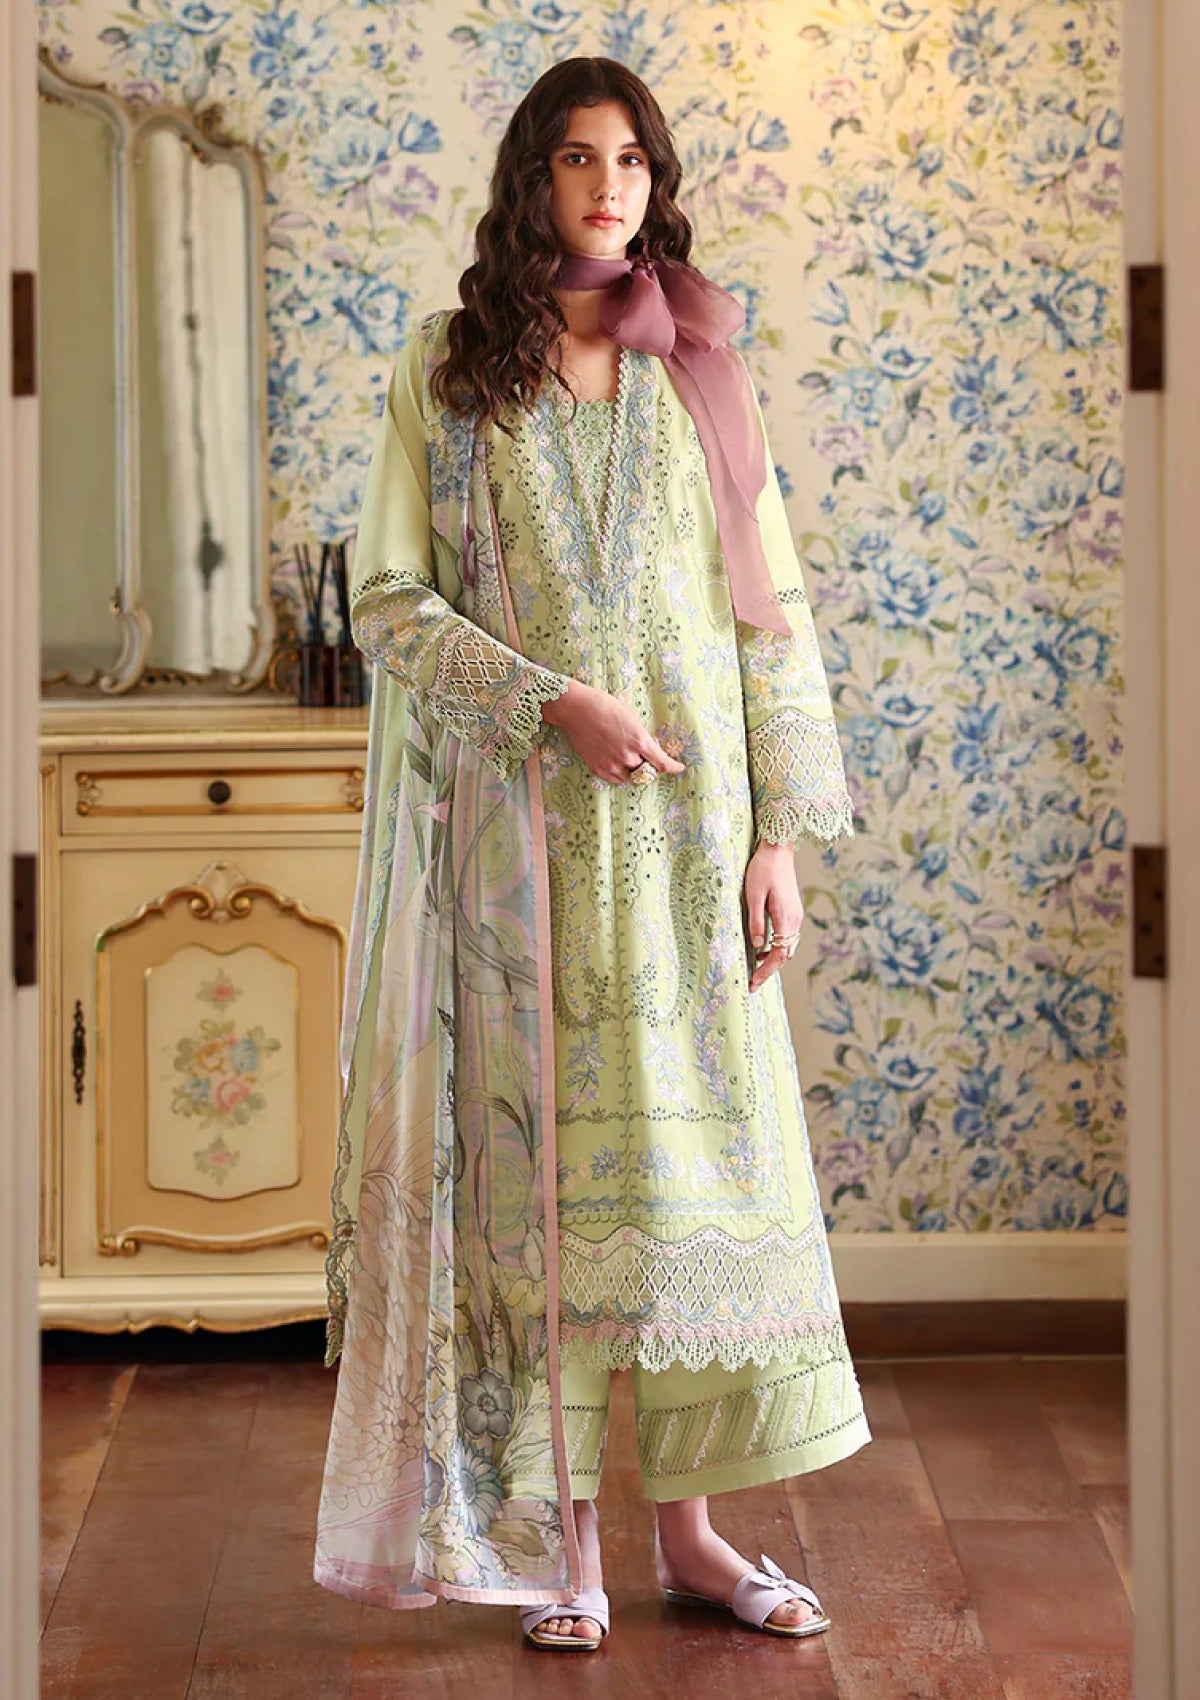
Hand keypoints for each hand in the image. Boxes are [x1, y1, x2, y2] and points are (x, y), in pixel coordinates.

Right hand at [543, 679, 685, 785]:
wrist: (576, 709)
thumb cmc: (604, 707)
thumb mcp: (632, 718)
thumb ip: (642, 738)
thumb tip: (649, 749)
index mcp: (639, 741)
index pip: (662, 763)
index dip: (672, 767)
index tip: (678, 768)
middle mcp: (627, 756)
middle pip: (646, 770)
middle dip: (647, 762)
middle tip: (641, 751)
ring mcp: (611, 765)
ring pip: (630, 777)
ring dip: (633, 770)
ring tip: (626, 755)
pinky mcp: (598, 768)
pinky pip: (615, 779)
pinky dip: (620, 773)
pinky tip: (616, 761)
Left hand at [744, 840, 803, 992]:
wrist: (778, 849)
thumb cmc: (763, 870)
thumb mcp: (753, 896)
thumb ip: (756, 922)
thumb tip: (757, 946)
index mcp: (785, 918)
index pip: (778, 954)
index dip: (766, 971)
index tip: (753, 983)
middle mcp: (794, 920)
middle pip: (785, 954)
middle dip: (770, 970)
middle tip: (753, 982)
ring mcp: (795, 915)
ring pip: (787, 946)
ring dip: (773, 959)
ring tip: (756, 968)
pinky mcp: (792, 909)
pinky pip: (787, 936)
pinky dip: (777, 947)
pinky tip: (763, 948)